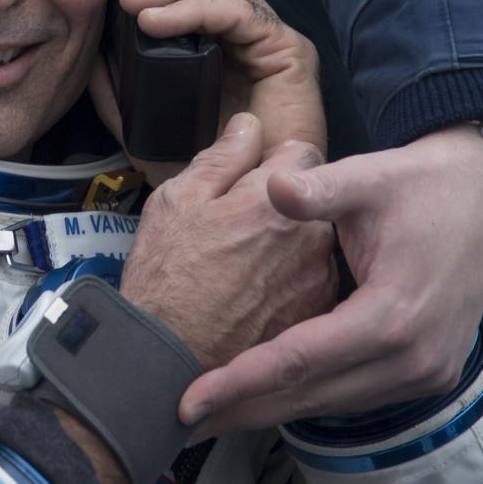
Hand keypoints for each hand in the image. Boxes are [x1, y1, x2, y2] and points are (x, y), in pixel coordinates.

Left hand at [90, 0, 324, 186]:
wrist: (239, 217)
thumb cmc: (202, 173)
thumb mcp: (144, 124)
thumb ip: (120, 88)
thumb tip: (90, 52)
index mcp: (225, 40)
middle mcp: (254, 33)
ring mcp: (274, 41)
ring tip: (133, 1)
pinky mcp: (290, 56)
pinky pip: (241, 12)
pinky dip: (195, 9)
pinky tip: (157, 22)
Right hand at [120, 113, 336, 373]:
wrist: (168, 358)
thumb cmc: (165, 278)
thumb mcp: (175, 202)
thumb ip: (220, 158)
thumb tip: (249, 125)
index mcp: (275, 199)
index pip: (301, 153)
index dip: (272, 163)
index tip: (249, 183)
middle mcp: (310, 237)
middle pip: (312, 201)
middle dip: (285, 207)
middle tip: (239, 231)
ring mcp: (316, 280)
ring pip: (313, 244)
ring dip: (290, 248)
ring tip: (242, 272)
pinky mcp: (315, 317)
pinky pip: (310, 283)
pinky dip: (290, 285)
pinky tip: (253, 299)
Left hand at [180, 124, 482, 431]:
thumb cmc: (418, 185)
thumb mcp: (368, 177)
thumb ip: (319, 189)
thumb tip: (274, 185)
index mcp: (394, 314)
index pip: (300, 359)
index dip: (240, 380)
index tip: (186, 400)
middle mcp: (413, 359)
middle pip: (310, 395)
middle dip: (242, 409)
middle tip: (179, 423)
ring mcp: (424, 374)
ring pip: (330, 403)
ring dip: (270, 409)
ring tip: (210, 416)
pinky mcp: (425, 376)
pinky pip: (352, 396)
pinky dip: (305, 396)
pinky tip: (261, 397)